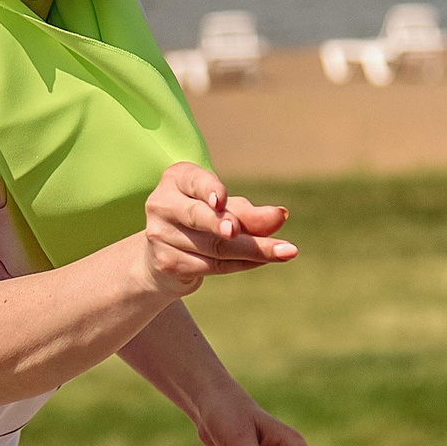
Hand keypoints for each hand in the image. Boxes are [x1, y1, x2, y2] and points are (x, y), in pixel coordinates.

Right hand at [138, 162, 294, 297]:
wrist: (163, 257)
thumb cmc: (201, 221)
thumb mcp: (225, 209)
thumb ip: (249, 212)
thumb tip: (280, 215)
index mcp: (175, 179)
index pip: (195, 182)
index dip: (209, 189)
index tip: (220, 200)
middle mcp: (161, 204)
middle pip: (202, 217)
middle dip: (235, 225)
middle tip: (256, 231)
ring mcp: (160, 236)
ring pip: (214, 246)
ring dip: (254, 250)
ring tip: (286, 251)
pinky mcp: (167, 263)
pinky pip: (213, 265)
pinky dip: (243, 263)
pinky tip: (263, 261)